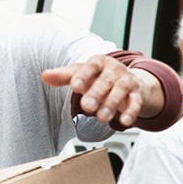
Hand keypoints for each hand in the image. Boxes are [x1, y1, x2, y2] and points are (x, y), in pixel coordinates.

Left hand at [41, 55, 156, 125]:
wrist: (130, 81)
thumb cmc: (101, 78)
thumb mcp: (82, 74)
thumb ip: (64, 76)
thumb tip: (45, 76)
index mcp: (99, 62)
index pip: (91, 66)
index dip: (83, 76)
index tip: (74, 86)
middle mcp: (114, 70)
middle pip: (106, 80)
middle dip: (96, 93)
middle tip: (86, 106)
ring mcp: (127, 81)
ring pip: (121, 91)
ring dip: (112, 104)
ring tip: (102, 117)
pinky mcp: (137, 94)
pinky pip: (135, 102)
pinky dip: (131, 112)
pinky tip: (124, 121)